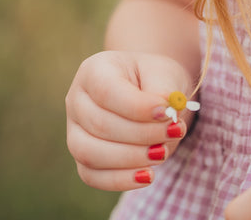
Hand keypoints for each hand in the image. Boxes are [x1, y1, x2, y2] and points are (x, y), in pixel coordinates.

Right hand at [65, 50, 196, 189]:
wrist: (151, 91)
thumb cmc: (156, 79)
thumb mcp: (166, 73)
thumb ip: (164, 91)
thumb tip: (166, 113)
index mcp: (94, 70)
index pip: (107, 91)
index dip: (137, 106)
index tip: (167, 112)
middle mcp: (76, 100)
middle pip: (99, 125)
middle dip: (141, 134)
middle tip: (175, 132)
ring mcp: (74, 131)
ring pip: (90, 153)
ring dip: (130, 159)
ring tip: (162, 153)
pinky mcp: (82, 157)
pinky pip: (92, 176)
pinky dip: (120, 180)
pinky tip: (148, 176)